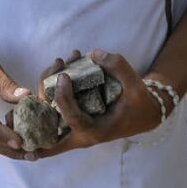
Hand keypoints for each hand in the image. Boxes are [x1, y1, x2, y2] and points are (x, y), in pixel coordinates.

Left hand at [32, 49, 161, 159]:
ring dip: (48, 86)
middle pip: (48, 123)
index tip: (65, 75)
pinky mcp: (72, 118)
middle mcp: (79, 133)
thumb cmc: (139, 104)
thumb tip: (93, 53)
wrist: (143, 114)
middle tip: (57, 68)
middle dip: (44, 95)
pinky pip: (54, 105)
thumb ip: (119, 67)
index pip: (72, 119)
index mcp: (95, 131)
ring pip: (47, 113)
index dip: (64, 98)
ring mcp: (73, 127)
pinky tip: (64, 65)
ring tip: (61, 61)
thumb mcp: (136, 86)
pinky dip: (54, 86)